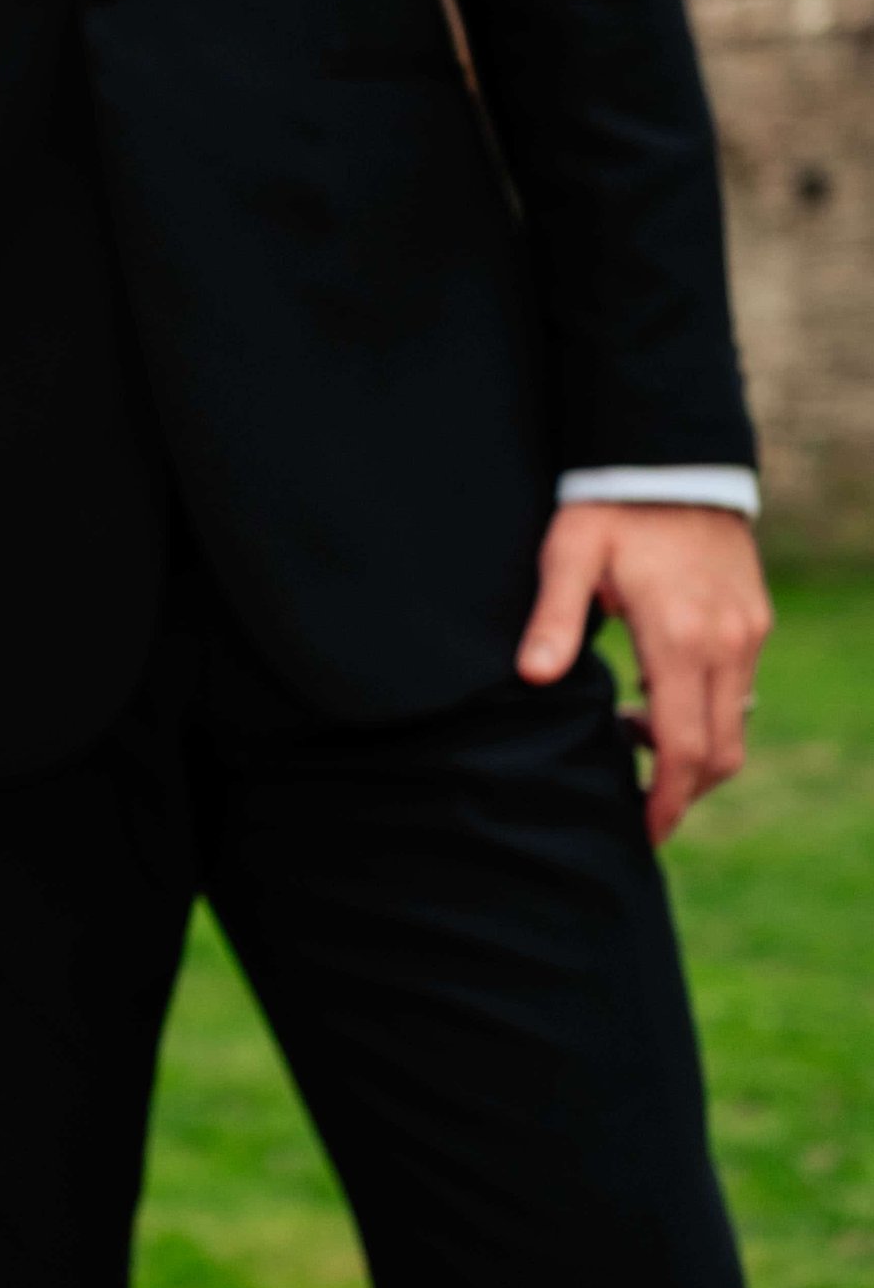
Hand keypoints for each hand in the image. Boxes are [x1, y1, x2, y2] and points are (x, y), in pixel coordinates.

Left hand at [516, 503, 773, 844]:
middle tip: (637, 804)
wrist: (672, 456)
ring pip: (736, 723)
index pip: (686, 746)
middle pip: (721, 750)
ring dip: (694, 749)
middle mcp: (728, 642)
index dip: (668, 798)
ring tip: (631, 737)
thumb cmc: (611, 506)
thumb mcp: (570, 554)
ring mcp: (748, 631)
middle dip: (683, 789)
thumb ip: (555, 618)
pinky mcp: (753, 619)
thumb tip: (534, 677)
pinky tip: (656, 696)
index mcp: (681, 636)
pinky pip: (740, 689)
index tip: (645, 830)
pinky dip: (706, 713)